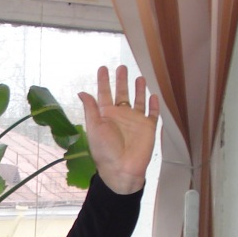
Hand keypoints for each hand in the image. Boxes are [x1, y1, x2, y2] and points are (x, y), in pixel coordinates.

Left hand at [77, 65, 159, 194]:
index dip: (104, 81)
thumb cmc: (105, 150)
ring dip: (138, 90)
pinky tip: (154, 95)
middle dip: (122, 81)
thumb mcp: (95, 127)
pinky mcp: (148, 128)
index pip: (104, 94)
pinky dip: (154, 105)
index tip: (103, 68)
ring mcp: (135, 121)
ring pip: (138, 101)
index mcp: (106, 115)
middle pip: (122, 94)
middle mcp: (121, 115)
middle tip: (122, 67)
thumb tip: (82, 92)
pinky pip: (153, 114)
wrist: (122, 169)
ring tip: (139, 77)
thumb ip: (91, 109)